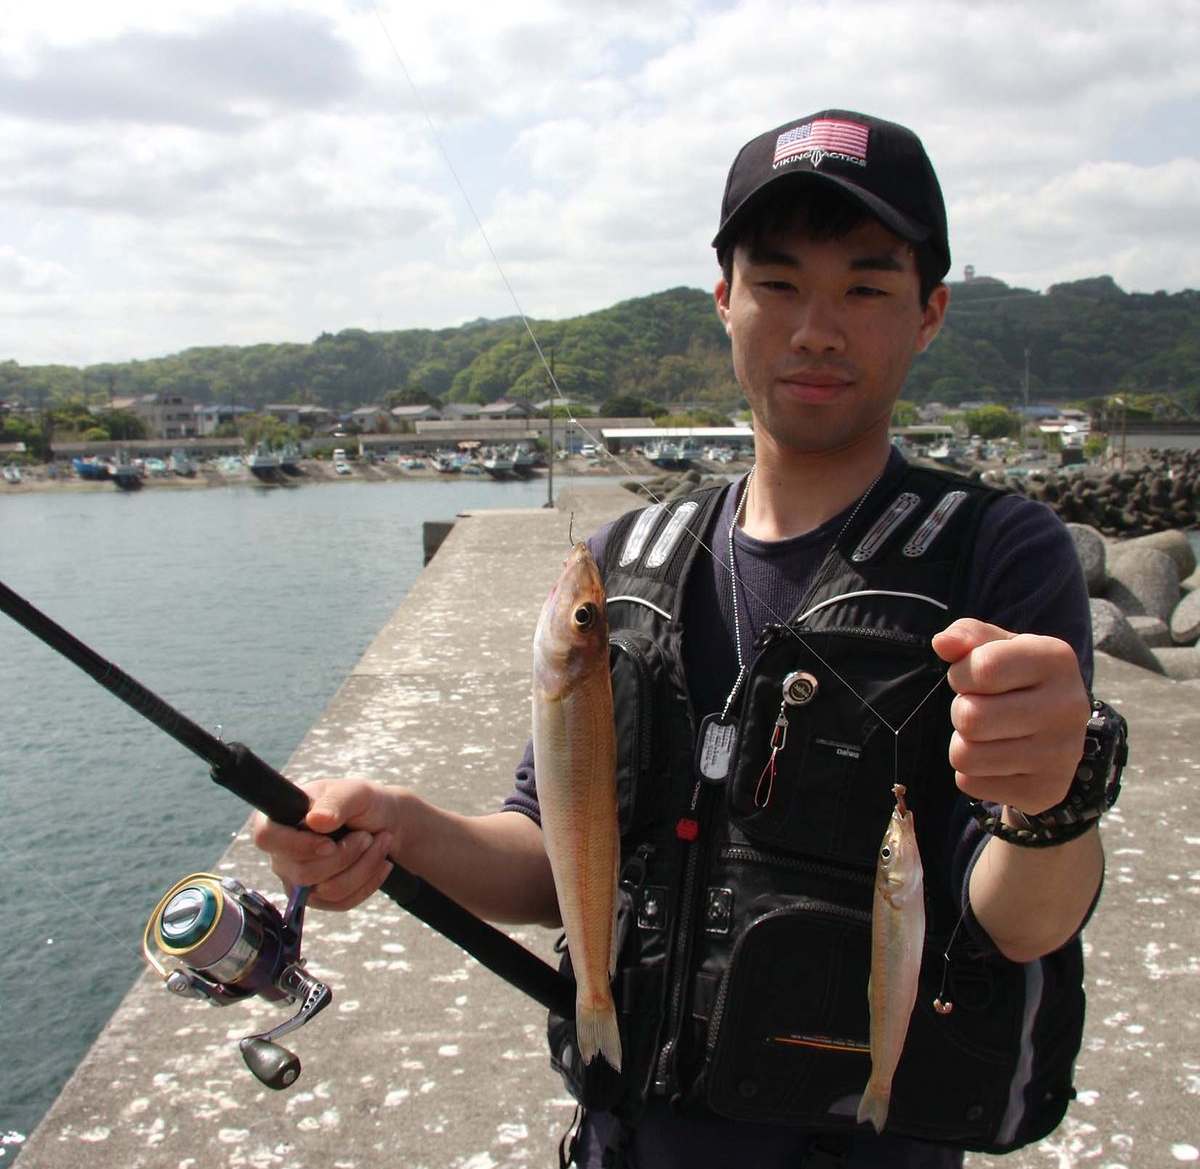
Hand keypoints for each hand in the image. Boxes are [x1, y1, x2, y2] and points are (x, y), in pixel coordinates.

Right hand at [250, 778, 395, 910]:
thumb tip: (315, 820)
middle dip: (346, 854)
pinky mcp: (319, 899)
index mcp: (280, 819)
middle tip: (367, 835)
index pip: (266, 837)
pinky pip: (343, 902)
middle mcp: (282, 854)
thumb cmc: (362, 803)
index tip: (330, 843)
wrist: (384, 823)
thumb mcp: (354, 792)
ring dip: (364, 866)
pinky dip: (369, 882)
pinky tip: (381, 863)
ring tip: (380, 842)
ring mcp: (297, 880)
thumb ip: (335, 802)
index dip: (297, 845)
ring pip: (328, 890)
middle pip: (304, 872)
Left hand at [931, 618, 1089, 814]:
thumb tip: (943, 643)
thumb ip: (967, 635)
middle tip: (980, 709)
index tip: (974, 677)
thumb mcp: (995, 646)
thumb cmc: (1015, 679)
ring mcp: (1062, 754)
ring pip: (965, 756)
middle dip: (961, 711)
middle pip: (970, 717)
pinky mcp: (1046, 791)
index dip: (962, 674)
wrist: (1053, 734)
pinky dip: (974, 773)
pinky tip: (999, 760)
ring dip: (964, 744)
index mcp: (1056, 659)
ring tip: (989, 734)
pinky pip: (970, 784)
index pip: (983, 667)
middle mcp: (1068, 707)